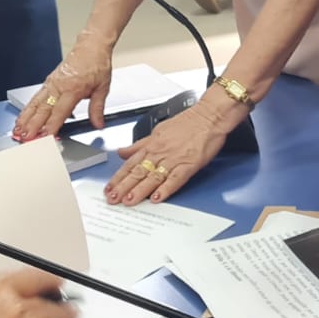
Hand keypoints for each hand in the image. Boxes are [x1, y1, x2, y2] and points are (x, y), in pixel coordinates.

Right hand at [13, 43, 113, 138]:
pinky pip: (36, 97)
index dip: (51, 126)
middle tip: (25, 138)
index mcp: (74, 88)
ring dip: (26, 118)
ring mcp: (52, 83)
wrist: (91, 46)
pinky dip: (28, 108)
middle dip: (33, 125)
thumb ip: (97, 108)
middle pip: (43, 109)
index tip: (45, 137)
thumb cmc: (97, 64)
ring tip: (18, 130)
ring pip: (35, 103)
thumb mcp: (103, 87)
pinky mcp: (48, 81)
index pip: (60, 112)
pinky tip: (23, 117)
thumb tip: (98, 124)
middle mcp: (59, 86)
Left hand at [105, 101, 234, 204]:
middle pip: (138, 172)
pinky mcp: (189, 164)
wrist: (210, 116)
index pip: (130, 164)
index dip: (118, 178)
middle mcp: (160, 152)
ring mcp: (174, 158)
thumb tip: (123, 152)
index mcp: (152, 145)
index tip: (109, 188)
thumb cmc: (188, 122)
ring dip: (139, 190)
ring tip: (129, 201)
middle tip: (113, 199)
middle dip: (123, 187)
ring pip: (152, 176)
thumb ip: (140, 144)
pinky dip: (165, 188)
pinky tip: (157, 197)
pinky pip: (175, 178)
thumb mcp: (158, 130)